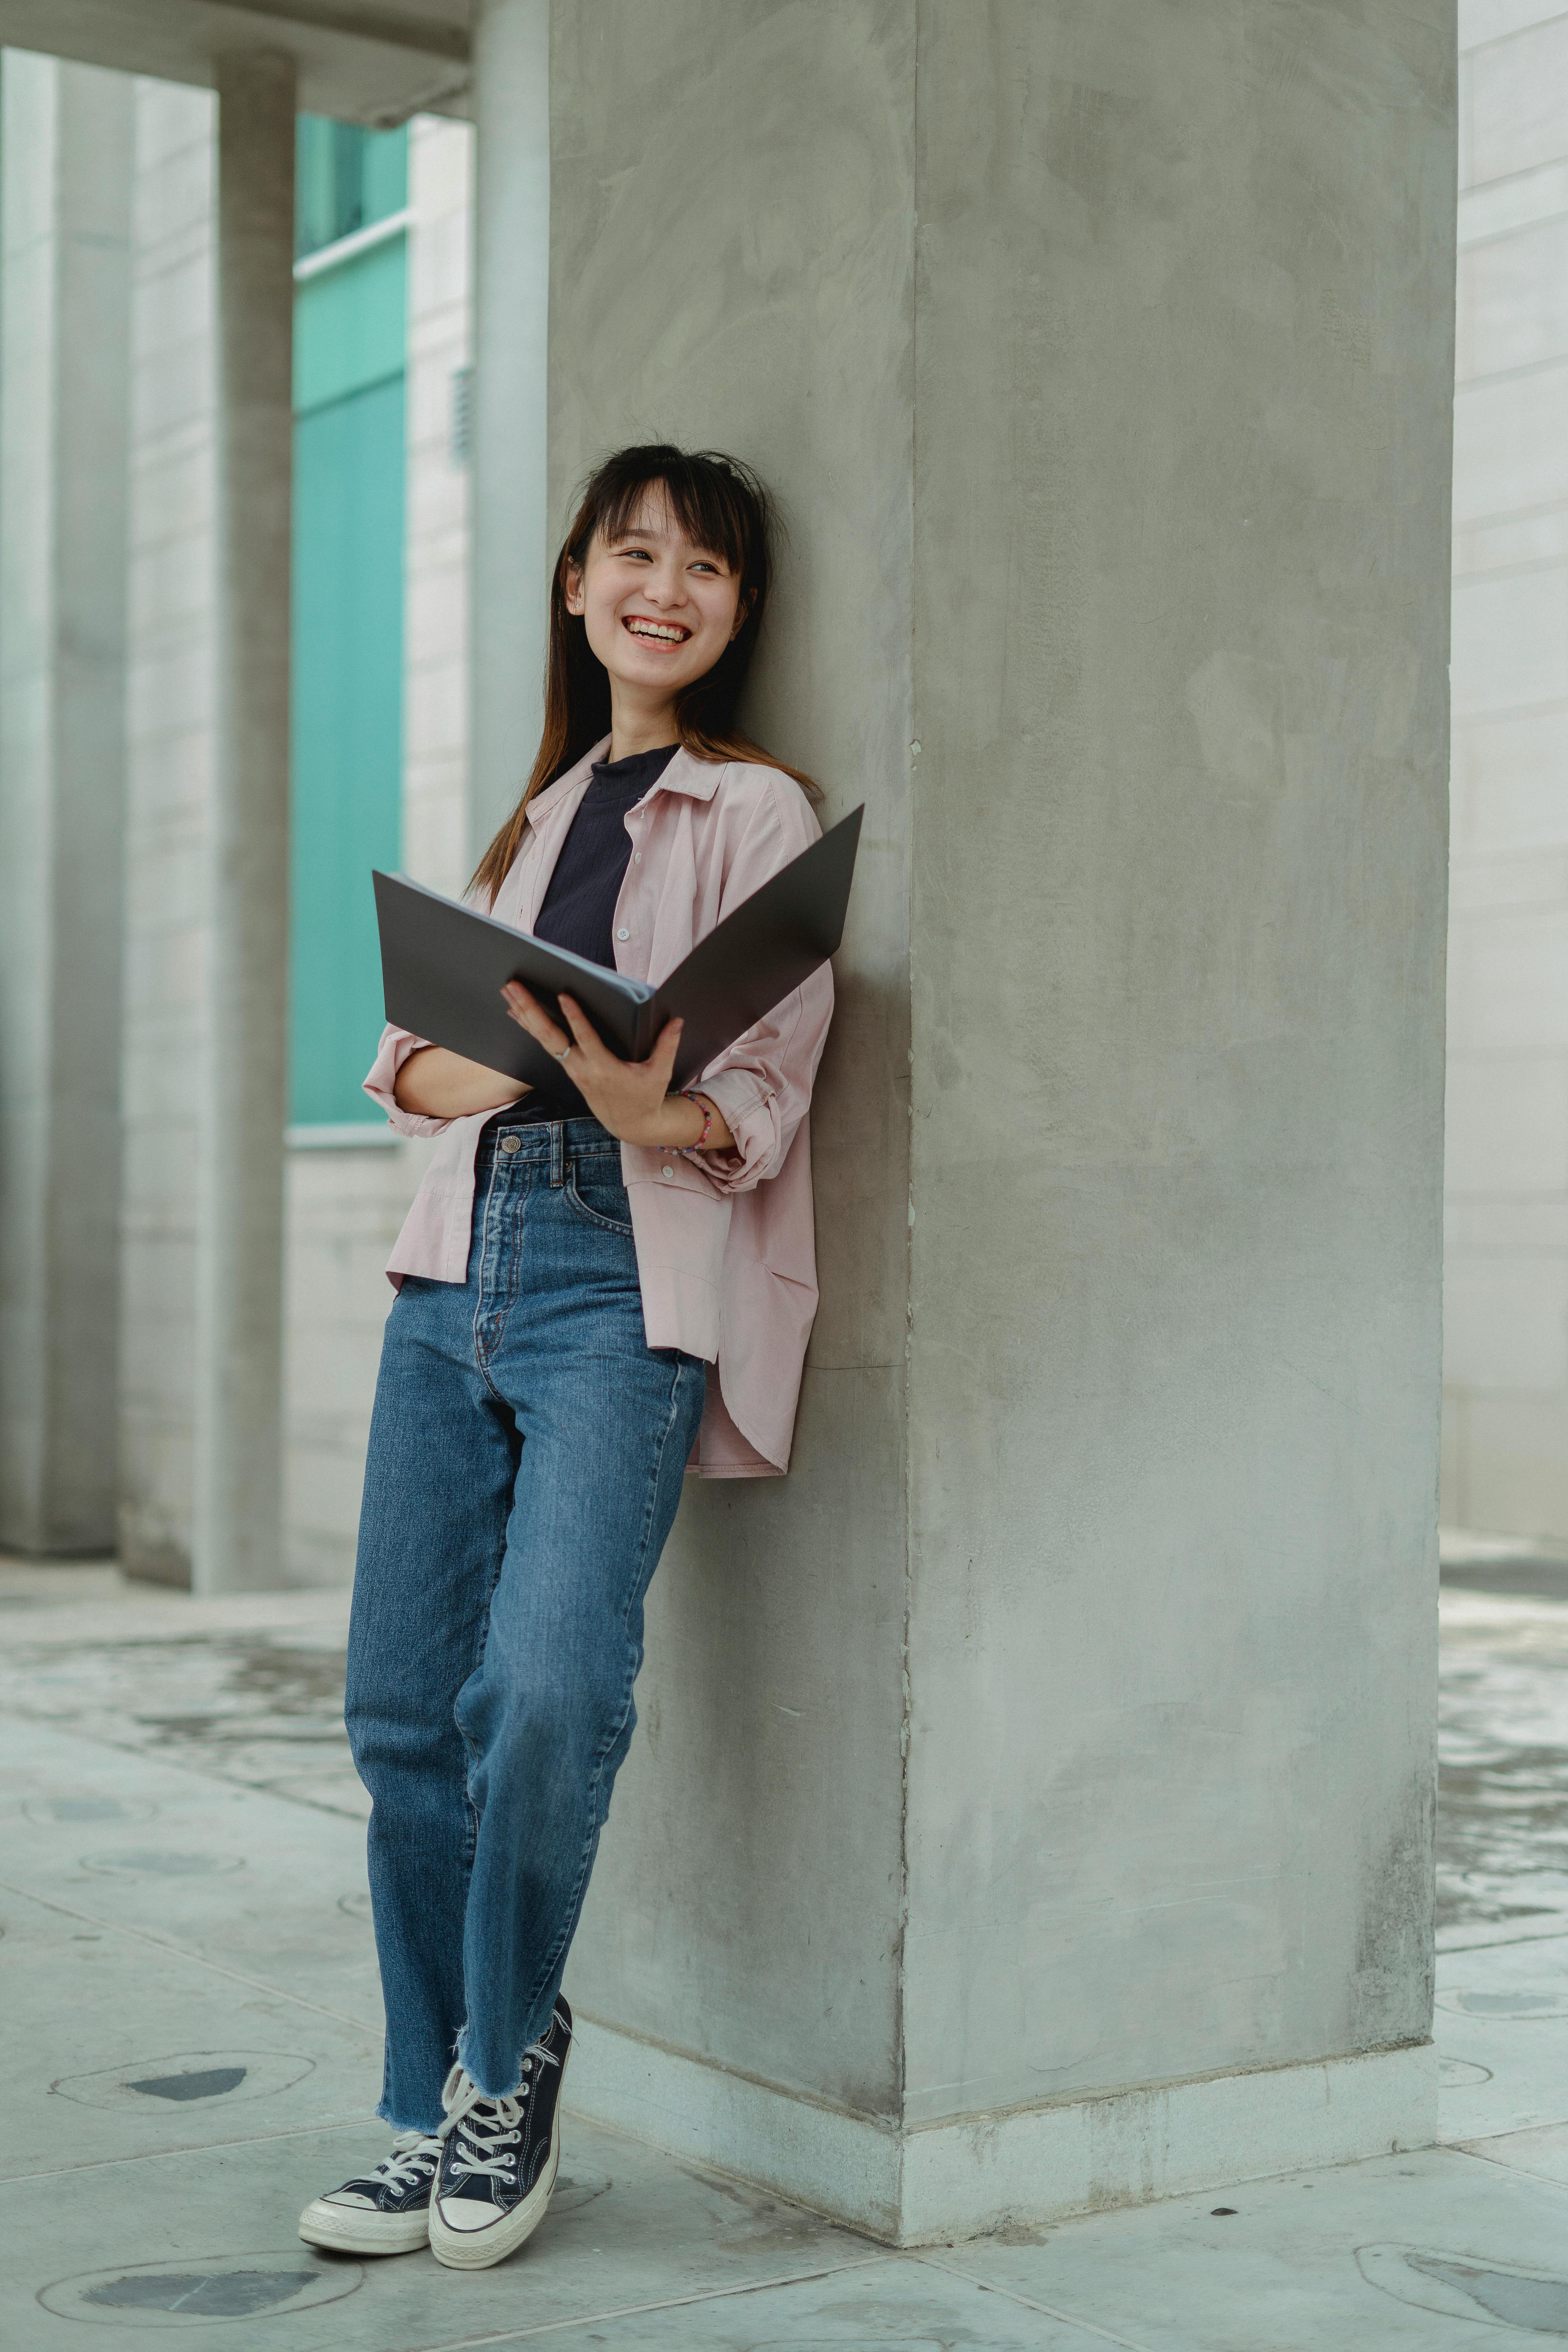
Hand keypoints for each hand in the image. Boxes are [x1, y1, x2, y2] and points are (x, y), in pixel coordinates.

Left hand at [500, 983, 728, 1149]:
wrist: (630, 1125)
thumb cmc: (646, 1097)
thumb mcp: (660, 1074)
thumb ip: (667, 1046)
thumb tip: (677, 1020)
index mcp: (605, 1069)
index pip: (587, 1039)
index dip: (575, 1018)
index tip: (563, 995)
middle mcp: (582, 1069)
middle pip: (551, 1037)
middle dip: (531, 1010)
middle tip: (513, 987)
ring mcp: (572, 1069)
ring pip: (542, 1039)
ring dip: (524, 1015)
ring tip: (507, 991)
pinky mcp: (569, 1069)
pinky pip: (545, 1044)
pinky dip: (530, 1027)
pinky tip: (515, 1012)